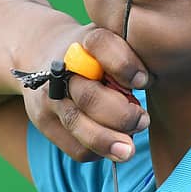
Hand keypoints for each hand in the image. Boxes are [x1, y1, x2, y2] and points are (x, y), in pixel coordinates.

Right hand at [21, 28, 150, 162]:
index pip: (101, 44)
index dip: (125, 65)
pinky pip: (74, 146)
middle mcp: (61, 66)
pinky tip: (111, 147)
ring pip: (78, 124)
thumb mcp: (114, 43)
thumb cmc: (96, 53)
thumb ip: (132, 57)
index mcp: (85, 40)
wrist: (46, 54)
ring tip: (129, 149)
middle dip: (122, 116)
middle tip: (143, 121)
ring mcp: (48, 95)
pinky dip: (97, 151)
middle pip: (89, 96)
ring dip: (108, 141)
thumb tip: (147, 84)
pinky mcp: (43, 120)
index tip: (144, 81)